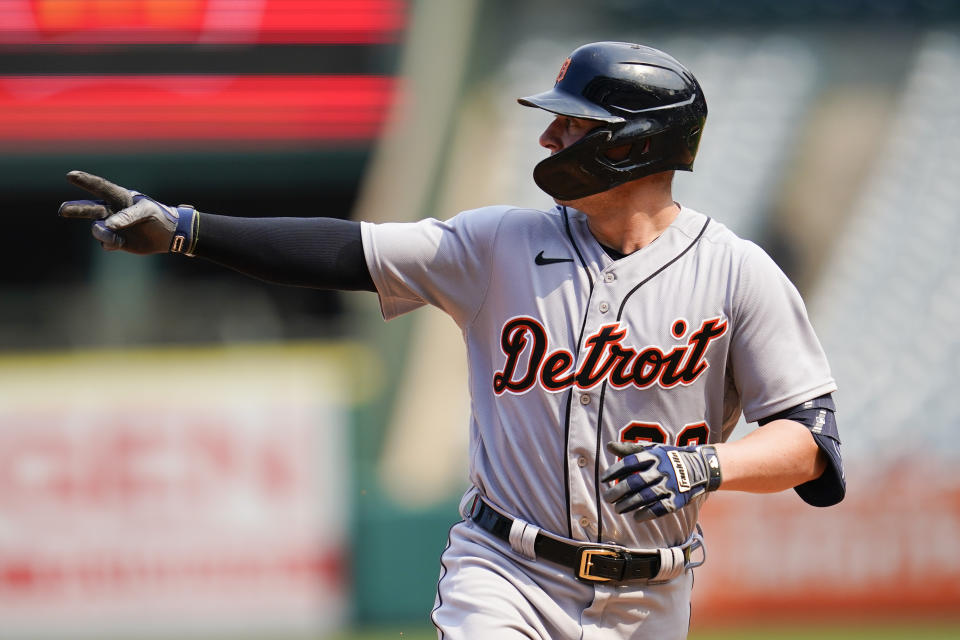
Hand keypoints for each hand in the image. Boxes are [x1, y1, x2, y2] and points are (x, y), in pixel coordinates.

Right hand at [59, 170, 196, 254]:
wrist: (169, 236)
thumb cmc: (160, 216)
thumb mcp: (147, 212)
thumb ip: (128, 216)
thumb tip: (109, 225)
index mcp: (121, 197)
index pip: (101, 187)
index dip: (86, 181)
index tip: (71, 175)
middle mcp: (112, 210)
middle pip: (89, 209)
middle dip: (75, 209)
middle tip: (62, 210)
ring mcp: (112, 226)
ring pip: (97, 230)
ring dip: (104, 234)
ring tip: (116, 238)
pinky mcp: (115, 240)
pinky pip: (105, 243)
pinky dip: (112, 244)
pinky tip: (123, 243)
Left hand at [601, 441, 721, 521]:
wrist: (701, 466)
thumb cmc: (670, 457)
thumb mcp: (653, 449)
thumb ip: (631, 449)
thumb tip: (609, 446)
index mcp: (654, 456)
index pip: (630, 463)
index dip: (615, 471)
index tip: (603, 479)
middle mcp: (662, 470)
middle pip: (636, 481)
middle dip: (619, 491)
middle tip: (607, 498)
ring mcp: (671, 485)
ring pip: (646, 496)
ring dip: (630, 504)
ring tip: (617, 509)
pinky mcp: (679, 499)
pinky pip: (661, 508)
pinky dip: (647, 513)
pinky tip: (636, 517)